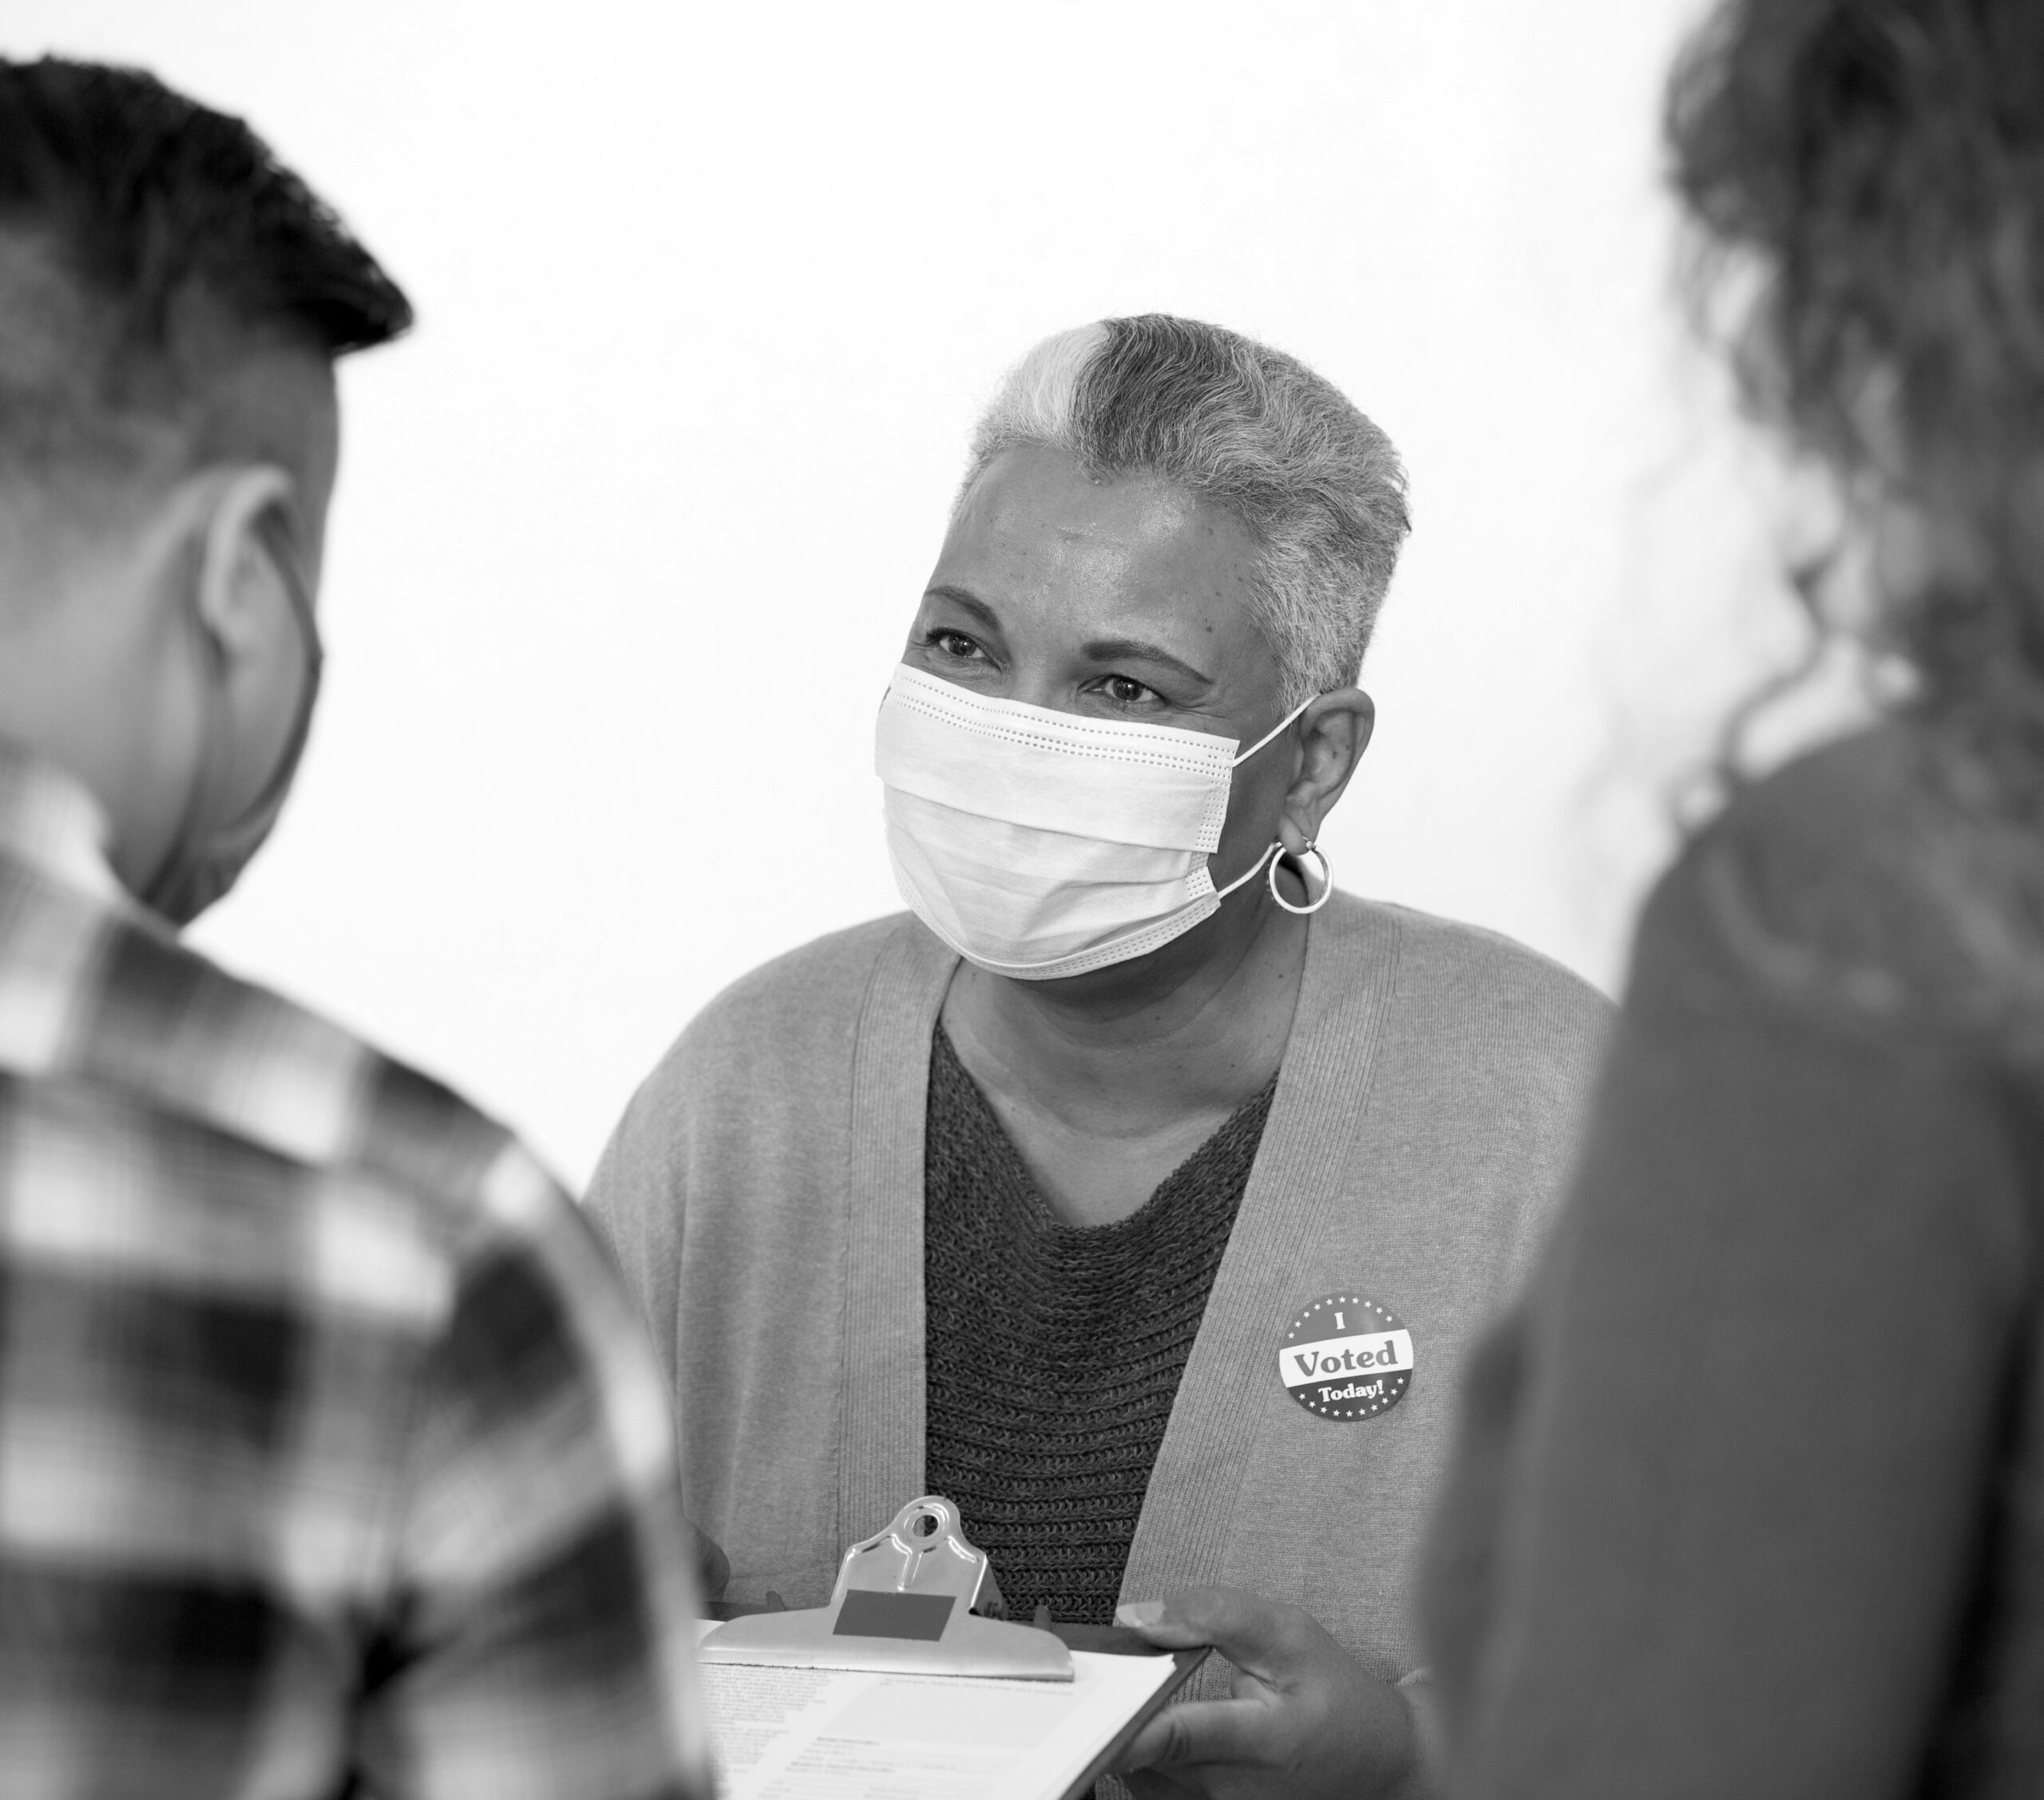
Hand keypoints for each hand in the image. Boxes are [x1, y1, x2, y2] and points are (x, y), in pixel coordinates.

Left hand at [1110, 1587, 1422, 1799]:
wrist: (1380, 1762)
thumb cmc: (1336, 1695)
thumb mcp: (1290, 1634)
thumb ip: (1214, 1615)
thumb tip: (1140, 1617)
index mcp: (1260, 1741)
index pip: (1173, 1737)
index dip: (1121, 1719)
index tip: (1084, 1696)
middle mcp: (1232, 1791)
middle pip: (1140, 1754)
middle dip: (1112, 1708)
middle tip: (1097, 1667)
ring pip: (1136, 1774)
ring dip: (1123, 1732)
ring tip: (1124, 1692)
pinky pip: (1150, 1789)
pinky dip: (1138, 1755)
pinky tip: (1149, 1723)